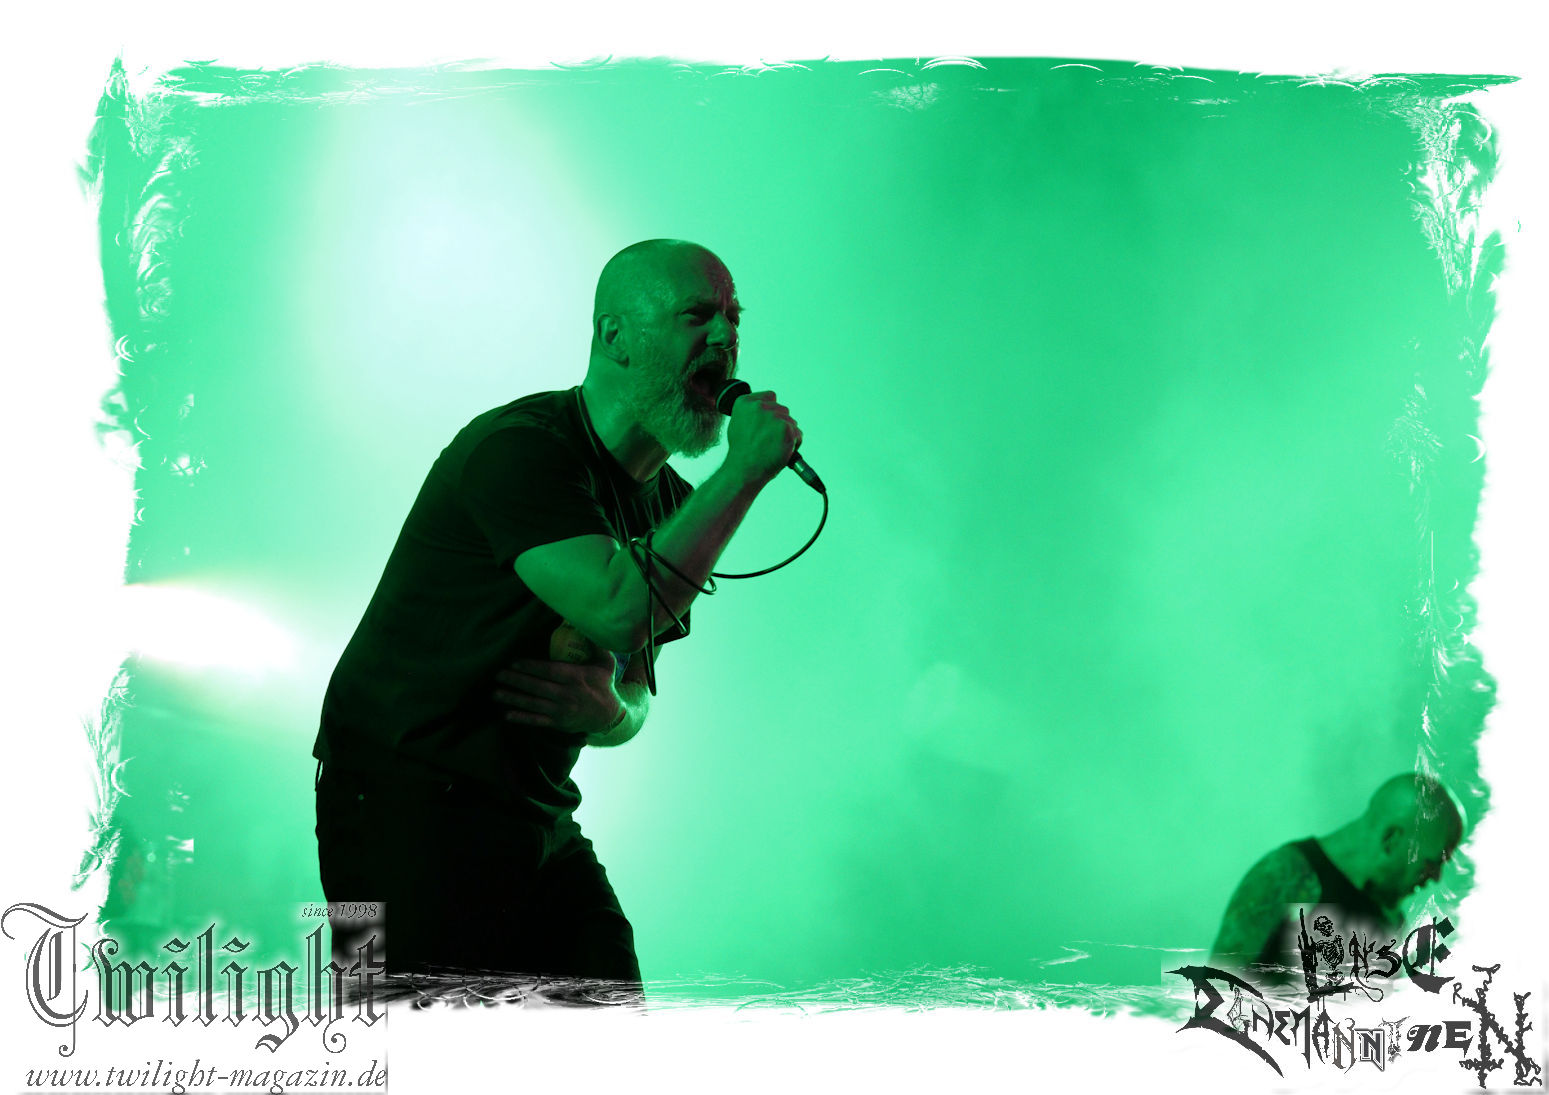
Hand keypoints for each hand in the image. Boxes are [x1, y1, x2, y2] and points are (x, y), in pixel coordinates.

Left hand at [494, 653, 622, 738]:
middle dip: (516, 680)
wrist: (609, 716)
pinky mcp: (558, 723)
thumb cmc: (604, 684)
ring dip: (513, 698)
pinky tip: (506, 714)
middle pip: (537, 687)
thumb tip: (586, 625)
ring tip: (495, 693)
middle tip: (497, 674)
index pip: (549, 671)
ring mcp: (561, 711)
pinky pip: (537, 721)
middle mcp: (567, 695)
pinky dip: (521, 718)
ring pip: (533, 704)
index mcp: (576, 678)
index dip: (531, 667)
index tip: (514, 662)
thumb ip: (597, 645)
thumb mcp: (606, 663)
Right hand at [723, 390, 799, 486]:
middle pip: (783, 410)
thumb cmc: (741, 452)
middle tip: (768, 441)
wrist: (744, 471)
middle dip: (780, 424)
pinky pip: (798, 434)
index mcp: (745, 402)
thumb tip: (768, 409)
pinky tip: (781, 451)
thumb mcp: (738, 424)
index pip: (771, 397)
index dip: (771, 412)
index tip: (765, 426)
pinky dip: (794, 444)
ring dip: (787, 435)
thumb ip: (752, 413)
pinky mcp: (786, 429)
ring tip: (772, 448)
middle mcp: (759, 407)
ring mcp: (774, 417)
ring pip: (792, 422)